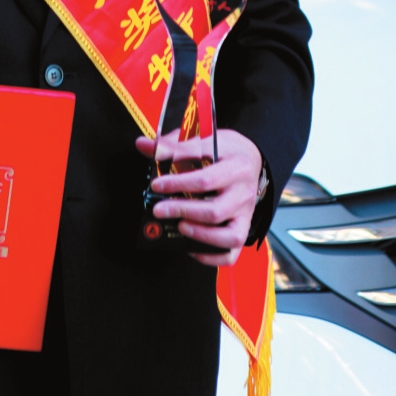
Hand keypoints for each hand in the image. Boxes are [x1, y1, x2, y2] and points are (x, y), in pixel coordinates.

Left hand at [136, 129, 262, 266]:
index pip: (205, 180)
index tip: (156, 185)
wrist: (252, 157)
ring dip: (200, 236)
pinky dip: (211, 257)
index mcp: (235, 166)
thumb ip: (173, 145)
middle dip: (183, 212)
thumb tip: (143, 145)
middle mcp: (244, 193)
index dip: (178, 184)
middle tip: (159, 210)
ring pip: (230, 236)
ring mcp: (246, 214)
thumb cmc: (225, 149)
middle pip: (215, 211)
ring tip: (179, 227)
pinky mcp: (243, 228)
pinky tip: (190, 248)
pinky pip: (232, 253)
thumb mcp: (204, 139)